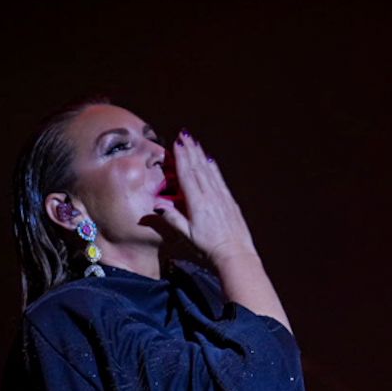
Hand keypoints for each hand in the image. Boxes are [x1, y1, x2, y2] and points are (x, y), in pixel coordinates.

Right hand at [156, 131, 257, 264]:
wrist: (235, 254)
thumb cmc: (208, 248)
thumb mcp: (186, 236)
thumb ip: (172, 219)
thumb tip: (157, 206)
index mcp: (197, 203)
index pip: (187, 175)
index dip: (181, 158)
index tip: (177, 144)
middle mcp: (210, 196)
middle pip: (198, 168)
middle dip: (190, 151)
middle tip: (184, 135)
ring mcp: (222, 197)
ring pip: (209, 171)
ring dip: (201, 155)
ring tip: (195, 142)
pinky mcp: (230, 201)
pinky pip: (220, 180)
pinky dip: (214, 168)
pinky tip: (210, 161)